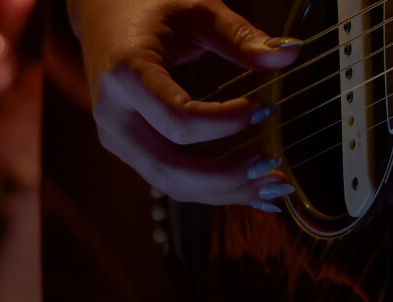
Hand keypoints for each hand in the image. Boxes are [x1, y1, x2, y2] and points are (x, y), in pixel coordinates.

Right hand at [67, 0, 300, 209]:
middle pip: (168, 168)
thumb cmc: (150, 7)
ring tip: (270, 188)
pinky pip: (168, 179)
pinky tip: (247, 188)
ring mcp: (116, 138)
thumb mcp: (196, 11)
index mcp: (125, 74)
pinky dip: (209, 189)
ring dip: (222, 192)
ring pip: (168, 184)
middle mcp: (113, 115)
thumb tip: (290, 53)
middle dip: (225, 177)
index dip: (226, 123)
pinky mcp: (126, 149)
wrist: (102, 16)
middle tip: (274, 172)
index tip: (265, 108)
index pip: (178, 120)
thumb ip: (241, 36)